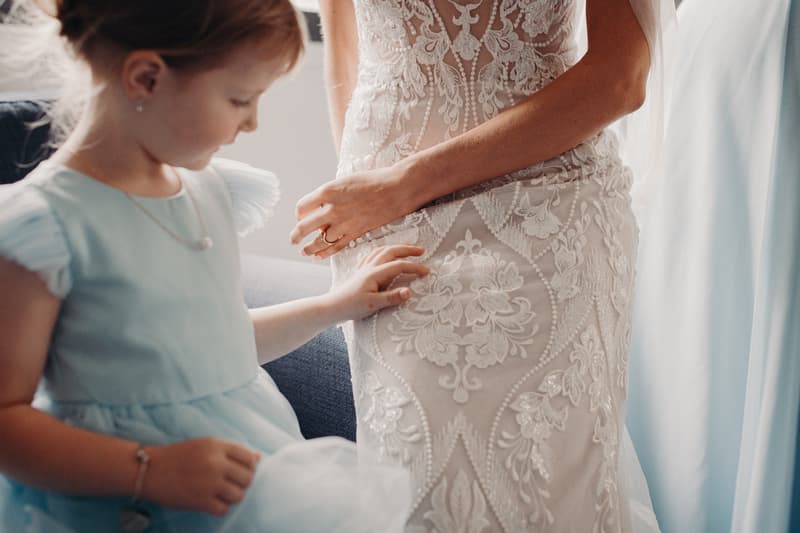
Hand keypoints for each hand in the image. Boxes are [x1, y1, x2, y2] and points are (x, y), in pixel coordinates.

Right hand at [141, 438, 259, 515]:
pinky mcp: (200, 501)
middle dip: (242, 483)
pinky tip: (211, 502)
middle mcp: (216, 463)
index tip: (240, 471)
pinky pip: (224, 509)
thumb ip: (231, 451)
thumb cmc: (179, 456)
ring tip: (220, 493)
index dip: (249, 467)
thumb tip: (258, 458)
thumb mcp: (205, 445)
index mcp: (218, 446)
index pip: (249, 458)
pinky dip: (220, 508)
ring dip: (232, 496)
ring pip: (239, 495)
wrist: (151, 470)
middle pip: (248, 478)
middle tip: (229, 484)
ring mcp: (209, 483)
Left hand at [290, 164, 416, 258]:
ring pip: (318, 241)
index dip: (299, 213)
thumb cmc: (370, 181)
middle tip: (293, 239)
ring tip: (303, 251)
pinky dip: (325, 253)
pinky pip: (335, 247)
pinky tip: (318, 255)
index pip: (302, 207)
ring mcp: (343, 223)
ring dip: (308, 248)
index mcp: (326, 191)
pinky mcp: (355, 233)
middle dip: (296, 235)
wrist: (394, 189)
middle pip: (304, 226)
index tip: (301, 216)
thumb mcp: (343, 182)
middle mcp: (332, 208)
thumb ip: (329, 195)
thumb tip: (319, 208)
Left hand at [327, 245, 428, 320]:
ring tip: (407, 250)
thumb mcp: (373, 305)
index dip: (414, 267)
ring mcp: (364, 268)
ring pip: (381, 251)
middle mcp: (369, 267)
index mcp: (374, 274)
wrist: (331, 307)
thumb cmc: (351, 307)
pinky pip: (373, 255)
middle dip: (407, 249)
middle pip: (391, 251)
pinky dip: (383, 252)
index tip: (427, 272)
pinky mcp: (360, 272)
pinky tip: (384, 255)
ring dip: (396, 248)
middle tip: (421, 251)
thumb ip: (392, 298)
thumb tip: (410, 292)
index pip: (399, 266)